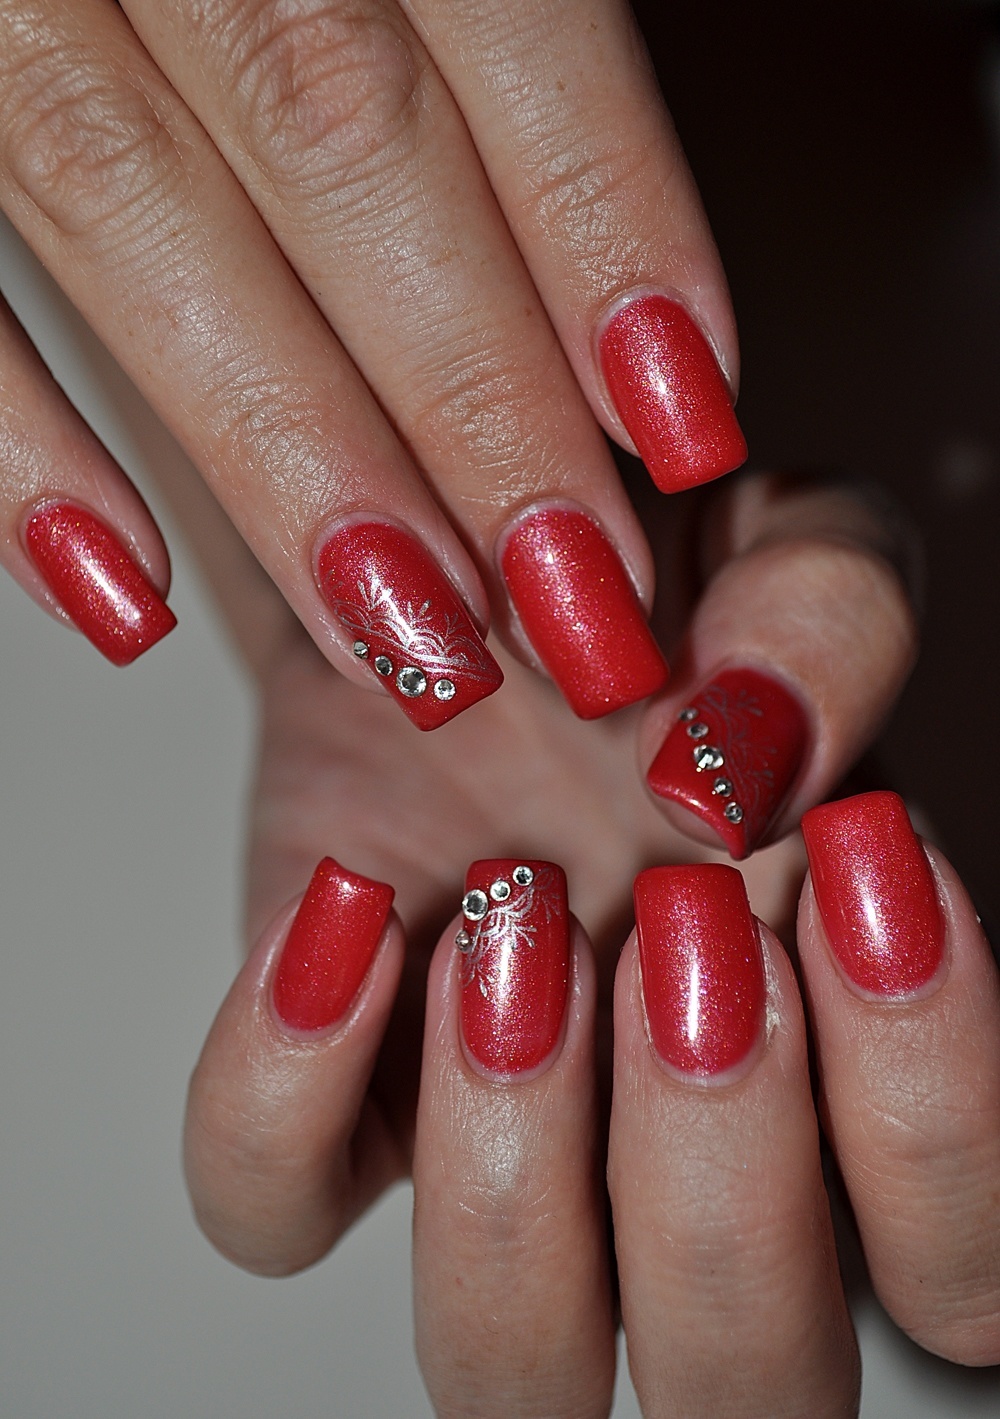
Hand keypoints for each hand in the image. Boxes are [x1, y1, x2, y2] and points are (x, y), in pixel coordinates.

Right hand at [0, 0, 744, 726]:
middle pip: (338, 140)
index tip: (685, 421)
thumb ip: (487, 32)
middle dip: (473, 393)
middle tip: (575, 589)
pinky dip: (20, 448)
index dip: (606, 222)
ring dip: (289, 456)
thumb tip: (621, 293)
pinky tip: (128, 591)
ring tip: (412, 634)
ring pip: (136, 208)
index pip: (504, 15)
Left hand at [176, 473, 982, 1416]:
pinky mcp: (320, 1092)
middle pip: (745, 1382)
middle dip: (721, 1171)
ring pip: (508, 1367)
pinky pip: (269, 1202)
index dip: (927, 1110)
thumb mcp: (782, 556)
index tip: (850, 857)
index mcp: (840, 1067)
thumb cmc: (655, 603)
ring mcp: (486, 1147)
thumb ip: (830, 621)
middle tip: (684, 914)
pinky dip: (287, 1083)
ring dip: (515, 1169)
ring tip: (514, 913)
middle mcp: (672, 1156)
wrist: (468, 579)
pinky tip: (351, 905)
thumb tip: (752, 753)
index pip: (960, 1270)